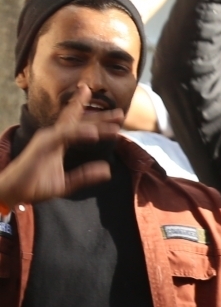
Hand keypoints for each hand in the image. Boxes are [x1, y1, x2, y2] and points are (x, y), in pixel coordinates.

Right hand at [0, 86, 121, 204]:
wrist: (13, 193)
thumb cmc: (34, 186)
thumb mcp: (67, 183)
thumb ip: (85, 175)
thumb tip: (107, 170)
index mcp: (59, 142)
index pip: (79, 126)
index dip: (97, 119)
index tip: (117, 116)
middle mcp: (54, 137)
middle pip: (80, 122)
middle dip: (101, 117)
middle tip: (121, 113)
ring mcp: (48, 139)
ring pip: (75, 126)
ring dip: (95, 123)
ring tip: (115, 124)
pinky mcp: (42, 145)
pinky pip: (63, 136)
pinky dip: (78, 133)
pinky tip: (94, 133)